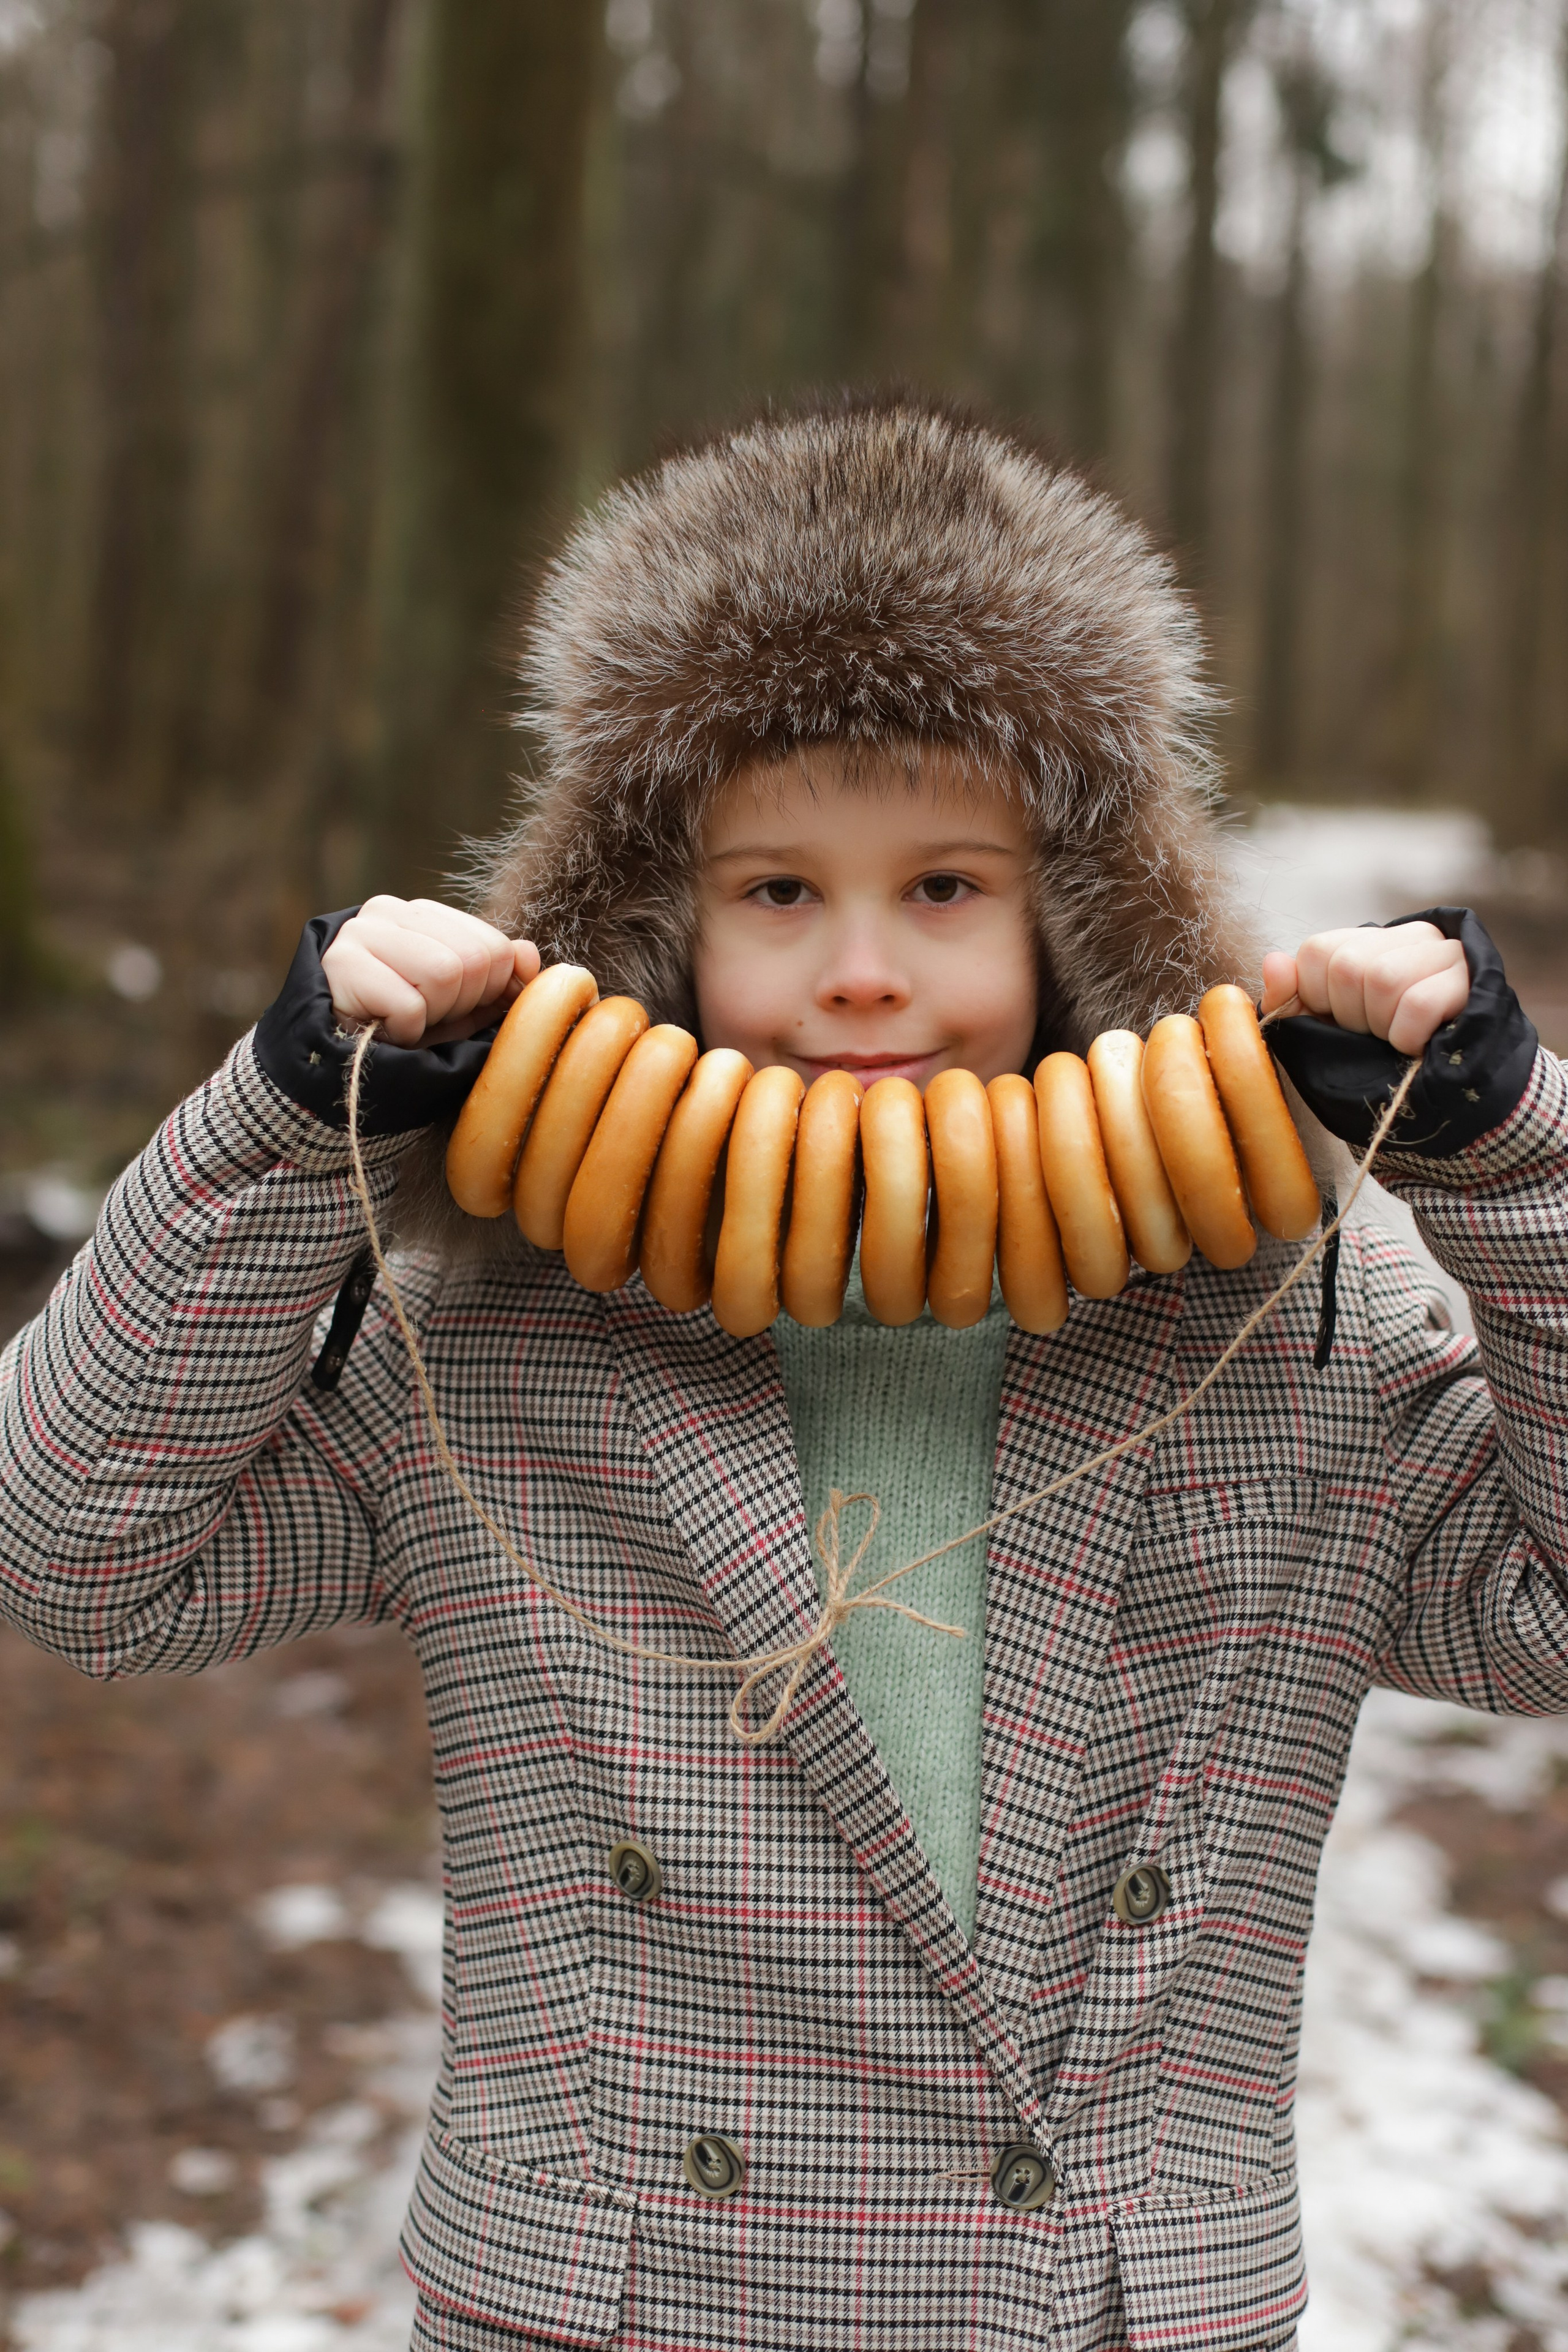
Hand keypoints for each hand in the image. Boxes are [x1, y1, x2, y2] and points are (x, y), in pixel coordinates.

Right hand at [321, 896, 539, 1046]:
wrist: (333, 1061)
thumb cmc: (401, 1029)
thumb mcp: (462, 1006)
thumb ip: (500, 978)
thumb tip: (529, 954)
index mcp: (422, 912)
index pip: (494, 945)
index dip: (486, 992)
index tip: (452, 1009)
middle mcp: (389, 910)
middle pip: (474, 959)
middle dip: (460, 1005)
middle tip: (425, 1018)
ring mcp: (360, 932)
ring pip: (444, 973)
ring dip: (433, 1016)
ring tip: (405, 1021)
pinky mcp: (341, 964)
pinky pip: (409, 1005)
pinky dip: (405, 1031)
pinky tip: (382, 1029)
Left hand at [1260, 922, 1468, 1056]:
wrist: (1449, 1094)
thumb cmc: (1380, 1057)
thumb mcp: (1325, 1031)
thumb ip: (1292, 1001)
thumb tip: (1272, 961)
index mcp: (1370, 940)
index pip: (1318, 950)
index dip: (1319, 998)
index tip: (1343, 1021)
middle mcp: (1411, 934)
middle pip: (1349, 965)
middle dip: (1352, 1016)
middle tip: (1376, 1034)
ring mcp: (1446, 952)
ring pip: (1383, 979)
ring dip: (1382, 1027)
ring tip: (1398, 1038)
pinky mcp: (1472, 979)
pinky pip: (1418, 1004)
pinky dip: (1408, 1037)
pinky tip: (1419, 1046)